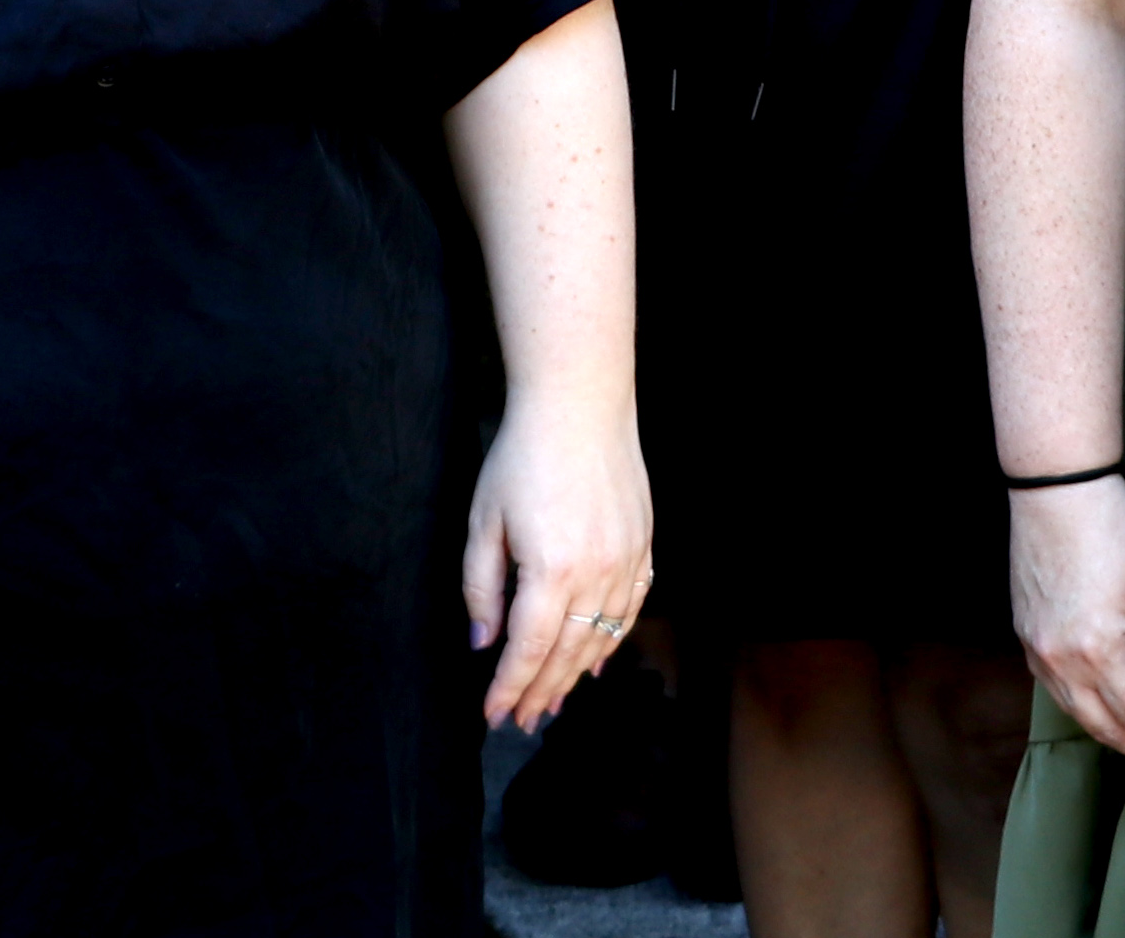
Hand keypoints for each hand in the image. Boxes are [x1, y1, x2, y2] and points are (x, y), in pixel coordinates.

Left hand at [459, 392, 653, 731]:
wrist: (579, 404)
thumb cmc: (523, 456)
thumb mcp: (484, 521)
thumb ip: (481, 588)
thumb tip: (483, 643)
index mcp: (551, 570)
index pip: (529, 649)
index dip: (510, 687)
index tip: (494, 715)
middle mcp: (597, 574)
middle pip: (568, 653)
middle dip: (542, 691)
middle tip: (522, 721)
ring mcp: (627, 561)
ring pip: (602, 637)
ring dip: (576, 675)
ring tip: (553, 701)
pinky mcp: (643, 546)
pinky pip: (630, 609)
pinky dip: (611, 641)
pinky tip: (596, 660)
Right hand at [1011, 476, 1124, 779]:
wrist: (1054, 488)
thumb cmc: (1110, 526)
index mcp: (1095, 648)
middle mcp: (1059, 659)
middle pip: (1108, 728)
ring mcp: (1037, 650)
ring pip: (1080, 716)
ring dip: (1117, 739)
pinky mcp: (1027, 637)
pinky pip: (1059, 693)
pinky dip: (1088, 713)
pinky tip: (1109, 714)